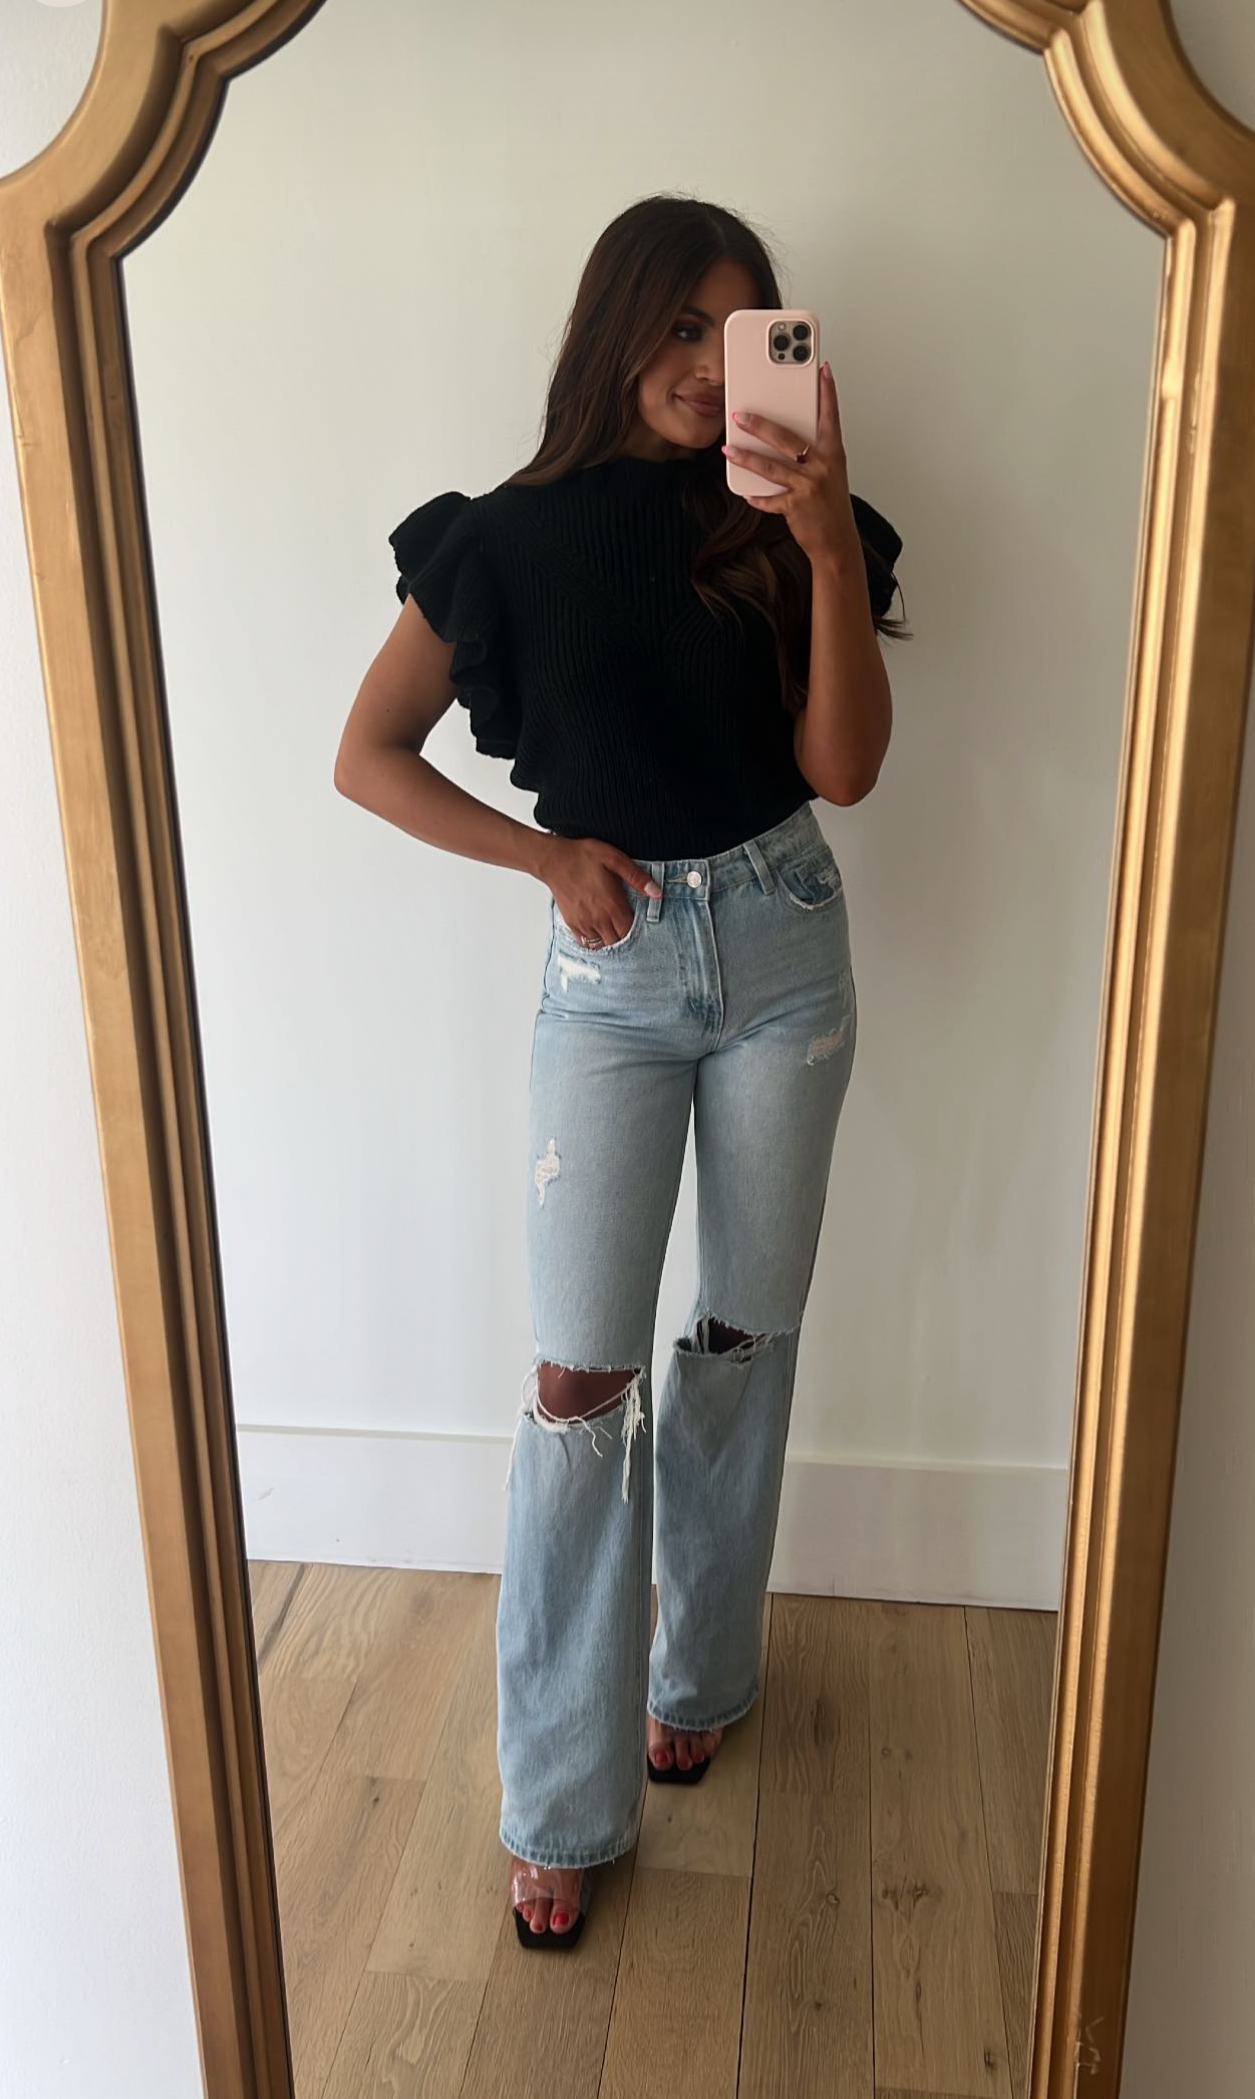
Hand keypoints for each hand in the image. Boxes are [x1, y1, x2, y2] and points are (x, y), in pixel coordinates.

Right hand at [538, 836, 662, 948]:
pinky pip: (587, 943)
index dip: (638, 932)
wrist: (553, 860)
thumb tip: (657, 893)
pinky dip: (595, 942)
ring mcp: (584, 924)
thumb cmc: (583, 856)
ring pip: (603, 945)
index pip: (630, 932)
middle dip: (625, 938)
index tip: (641, 925)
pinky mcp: (572, 924)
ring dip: (611, 940)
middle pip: (618, 942)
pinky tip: (599, 931)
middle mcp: (598, 919)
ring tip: (615, 930)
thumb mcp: (614, 859)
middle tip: (628, 928)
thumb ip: (637, 877)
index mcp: (612, 906)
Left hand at [721, 358, 858, 566]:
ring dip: (746, 457)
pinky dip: (755, 496)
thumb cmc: (830, 505)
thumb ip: (813, 452)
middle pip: (787, 439)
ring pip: (770, 467)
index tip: (822, 369)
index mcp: (833, 453)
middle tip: (740, 414)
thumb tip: (785, 435)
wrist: (837, 542)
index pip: (830, 416)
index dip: (827, 392)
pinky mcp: (796, 506)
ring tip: (728, 448)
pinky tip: (744, 491)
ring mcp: (809, 486)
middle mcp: (822, 466)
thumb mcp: (829, 473)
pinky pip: (769, 499)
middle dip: (760, 425)